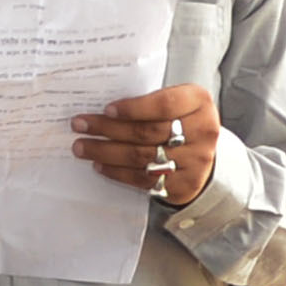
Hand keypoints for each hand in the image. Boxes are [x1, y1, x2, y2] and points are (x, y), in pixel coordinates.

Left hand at [75, 82, 216, 206]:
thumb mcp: (178, 102)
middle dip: (108, 128)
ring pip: (142, 157)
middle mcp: (202, 131)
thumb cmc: (183, 122)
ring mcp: (194, 161)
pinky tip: (100, 165)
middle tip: (80, 126)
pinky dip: (117, 172)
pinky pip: (143, 179)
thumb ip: (151, 101)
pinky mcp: (182, 185)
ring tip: (82, 147)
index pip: (164, 104)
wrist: (205, 156)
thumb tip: (105, 109)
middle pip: (148, 131)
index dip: (133, 108)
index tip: (107, 109)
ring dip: (106, 152)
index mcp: (199, 102)